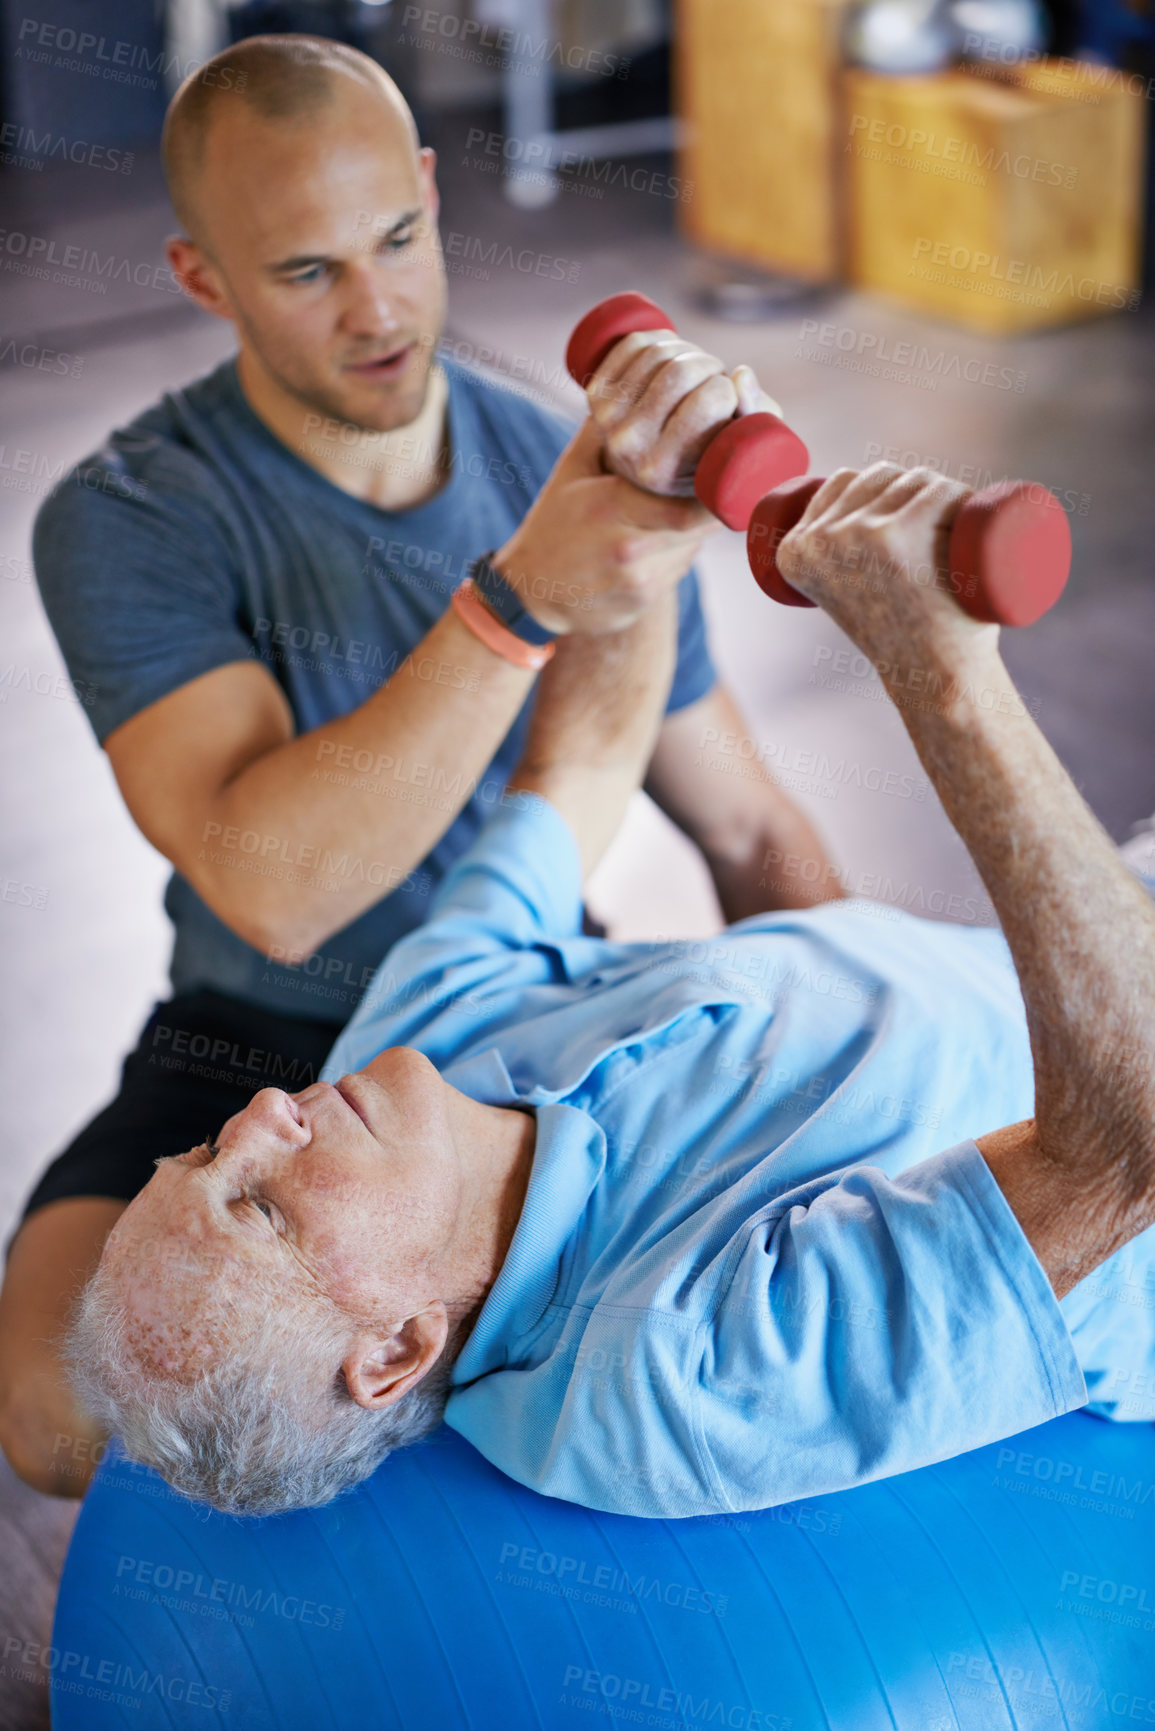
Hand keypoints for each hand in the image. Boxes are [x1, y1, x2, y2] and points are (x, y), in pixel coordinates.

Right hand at [492, 418, 714, 636]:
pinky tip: (651, 543)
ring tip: (669, 512)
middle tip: (711, 485)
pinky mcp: (643, 601)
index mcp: (610, 509)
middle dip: (708, 504)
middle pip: (696, 526)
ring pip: (689, 548)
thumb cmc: (552, 524)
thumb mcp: (570, 471)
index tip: (726, 472)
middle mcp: (629, 548)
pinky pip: (675, 569)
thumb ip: (605, 433)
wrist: (530, 592)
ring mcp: (638, 580)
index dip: (717, 491)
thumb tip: (641, 391)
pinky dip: (674, 553)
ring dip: (690, 529)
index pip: (688, 505)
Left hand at [585, 330, 781, 500]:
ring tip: (697, 371)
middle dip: (710, 365)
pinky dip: (662, 339)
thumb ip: (757, 418)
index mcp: (663, 470)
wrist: (645, 475)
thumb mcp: (738, 451)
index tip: (730, 398)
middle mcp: (628, 446)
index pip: (711, 400)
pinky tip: (674, 355)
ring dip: (689, 350)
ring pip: (660, 352)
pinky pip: (635, 342)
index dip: (729, 389)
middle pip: (683, 372)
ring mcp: (606, 418)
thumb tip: (741, 374)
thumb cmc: (705, 460)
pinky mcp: (595, 393)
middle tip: (715, 380)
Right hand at [777, 463, 1000, 683]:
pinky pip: (941, 489)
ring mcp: (857, 534)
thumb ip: (832, 552)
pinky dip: (963, 499)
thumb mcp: (843, 589)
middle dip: (915, 494)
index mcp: (792, 552)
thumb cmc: (898, 631)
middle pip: (879, 476)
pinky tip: (966, 526)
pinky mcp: (899, 534)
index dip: (882, 495)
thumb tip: (844, 491)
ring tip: (950, 546)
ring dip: (943, 499)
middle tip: (934, 546)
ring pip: (914, 479)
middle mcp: (818, 540)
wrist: (931, 676)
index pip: (843, 483)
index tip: (902, 536)